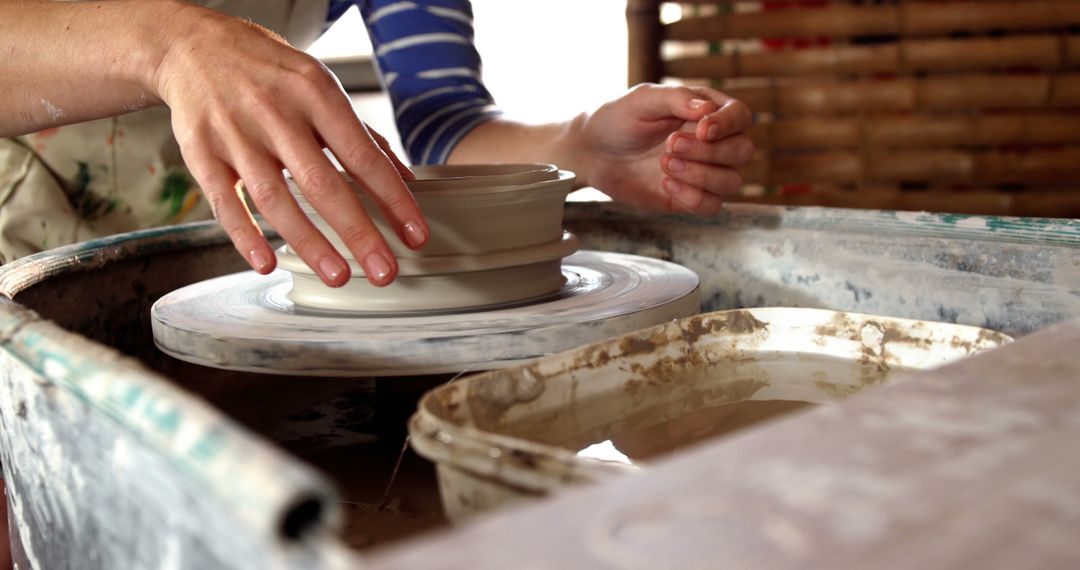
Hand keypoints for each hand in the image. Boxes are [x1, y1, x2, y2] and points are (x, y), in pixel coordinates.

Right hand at [152, 5, 427, 286]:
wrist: (195, 46)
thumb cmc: (270, 73)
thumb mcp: (321, 87)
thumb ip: (362, 136)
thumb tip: (405, 180)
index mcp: (314, 93)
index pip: (362, 156)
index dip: (392, 199)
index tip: (415, 234)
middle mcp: (274, 112)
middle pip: (321, 183)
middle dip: (357, 232)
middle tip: (383, 271)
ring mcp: (233, 133)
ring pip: (274, 198)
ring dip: (308, 242)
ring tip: (338, 274)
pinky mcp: (199, 152)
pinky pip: (223, 201)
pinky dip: (244, 236)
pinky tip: (266, 262)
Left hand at [576, 83, 752, 215]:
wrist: (592, 151)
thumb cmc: (618, 119)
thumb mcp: (643, 99)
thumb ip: (676, 98)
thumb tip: (708, 109)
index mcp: (706, 112)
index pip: (740, 116)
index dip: (728, 124)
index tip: (702, 129)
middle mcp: (711, 143)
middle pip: (742, 151)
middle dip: (709, 151)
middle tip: (670, 145)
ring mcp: (702, 172)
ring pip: (731, 181)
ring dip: (701, 175)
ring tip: (664, 165)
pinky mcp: (688, 198)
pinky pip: (712, 206)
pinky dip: (694, 198)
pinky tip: (666, 185)